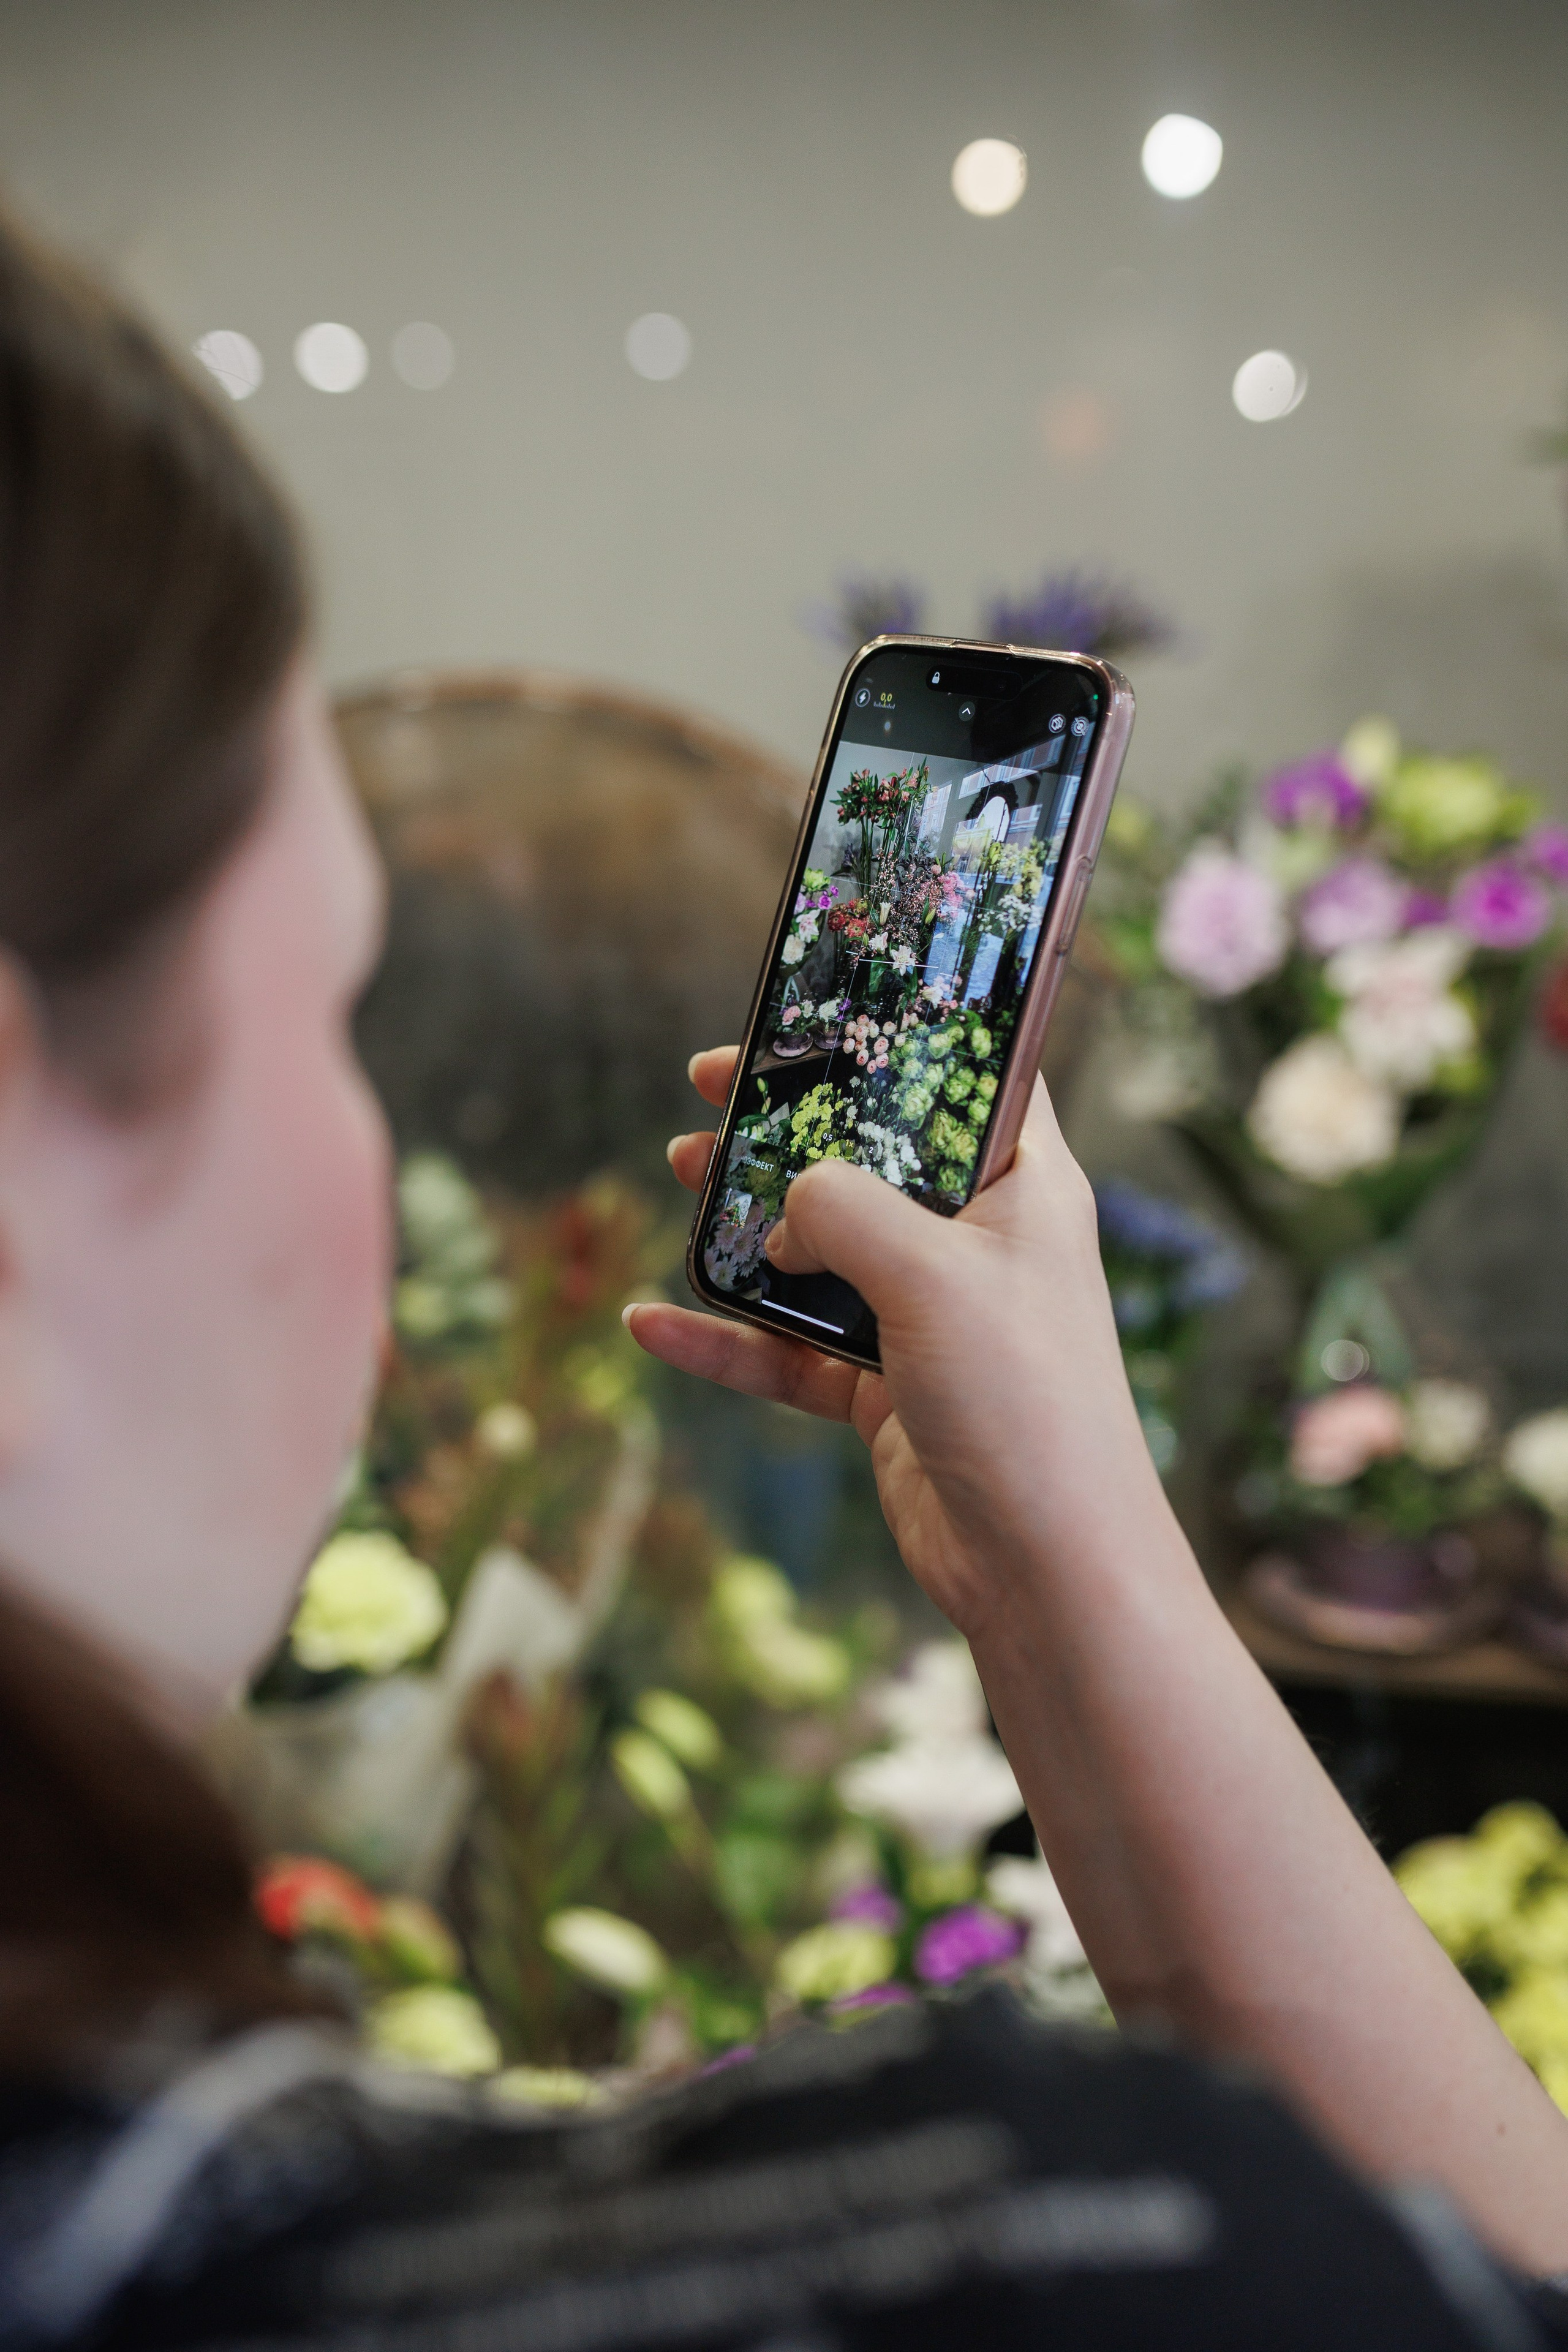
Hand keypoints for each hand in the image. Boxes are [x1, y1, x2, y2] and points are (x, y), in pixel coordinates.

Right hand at [626, 1047, 1160, 1641]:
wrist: (1045, 1566)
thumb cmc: (1022, 1401)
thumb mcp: (932, 1275)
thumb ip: (846, 1210)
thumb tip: (785, 1202)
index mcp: (1022, 1189)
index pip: (969, 1079)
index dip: (895, 1038)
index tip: (813, 1016)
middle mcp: (976, 1244)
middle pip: (870, 1159)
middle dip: (787, 1126)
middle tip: (707, 1088)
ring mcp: (926, 1318)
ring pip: (819, 1249)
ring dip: (744, 1218)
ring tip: (674, 1174)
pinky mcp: (885, 1391)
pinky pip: (789, 1350)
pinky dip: (726, 1337)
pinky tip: (654, 1324)